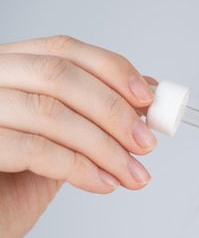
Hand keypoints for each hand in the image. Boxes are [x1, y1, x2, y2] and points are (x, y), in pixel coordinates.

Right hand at [0, 36, 156, 237]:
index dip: (112, 71)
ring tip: (133, 174)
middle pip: (58, 75)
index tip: (147, 99)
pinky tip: (104, 183)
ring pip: (50, 112)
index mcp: (9, 71)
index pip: (63, 50)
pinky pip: (35, 149)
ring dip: (106, 147)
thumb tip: (144, 101)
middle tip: (146, 143)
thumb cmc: (12, 187)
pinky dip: (80, 167)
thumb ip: (91, 119)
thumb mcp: (61, 145)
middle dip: (113, 111)